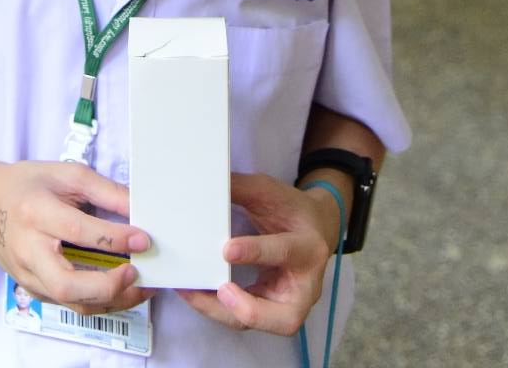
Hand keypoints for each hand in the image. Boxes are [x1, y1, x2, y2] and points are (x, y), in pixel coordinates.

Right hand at [0, 159, 151, 315]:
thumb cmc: (26, 185)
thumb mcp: (65, 174)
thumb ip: (103, 190)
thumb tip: (138, 208)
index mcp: (35, 212)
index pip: (77, 231)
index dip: (114, 238)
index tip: (143, 239)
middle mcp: (29, 249)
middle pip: (66, 284)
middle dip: (107, 285)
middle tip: (135, 272)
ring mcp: (28, 274)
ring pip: (70, 302)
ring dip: (110, 301)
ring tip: (139, 288)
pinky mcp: (33, 289)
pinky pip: (69, 303)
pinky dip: (98, 301)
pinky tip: (120, 290)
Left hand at [179, 172, 338, 334]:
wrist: (314, 228)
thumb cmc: (290, 210)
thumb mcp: (270, 192)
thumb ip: (241, 188)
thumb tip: (206, 182)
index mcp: (309, 247)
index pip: (284, 252)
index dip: (256, 252)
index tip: (226, 249)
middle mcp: (306, 286)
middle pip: (285, 318)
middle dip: (250, 310)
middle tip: (221, 291)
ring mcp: (292, 304)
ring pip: (261, 325)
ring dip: (225, 313)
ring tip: (193, 293)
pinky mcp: (273, 311)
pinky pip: (247, 318)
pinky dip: (220, 310)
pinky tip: (196, 294)